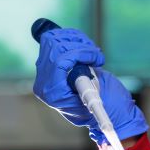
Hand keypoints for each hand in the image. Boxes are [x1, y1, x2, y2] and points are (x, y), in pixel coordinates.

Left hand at [32, 27, 147, 144]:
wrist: (103, 112)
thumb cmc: (105, 107)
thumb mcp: (97, 98)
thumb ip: (84, 83)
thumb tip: (77, 65)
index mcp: (53, 94)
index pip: (58, 62)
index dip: (79, 54)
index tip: (97, 57)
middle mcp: (44, 82)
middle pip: (54, 47)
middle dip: (80, 47)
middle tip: (97, 56)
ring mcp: (45, 71)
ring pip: (53, 39)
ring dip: (77, 40)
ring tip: (93, 53)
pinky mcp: (50, 61)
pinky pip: (54, 38)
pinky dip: (72, 37)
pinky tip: (85, 47)